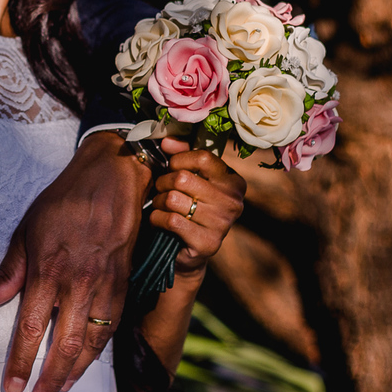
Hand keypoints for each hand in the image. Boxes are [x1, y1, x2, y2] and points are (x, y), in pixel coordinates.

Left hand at [0, 130, 150, 391]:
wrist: (112, 178)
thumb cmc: (65, 200)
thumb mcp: (26, 231)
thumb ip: (7, 273)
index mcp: (48, 269)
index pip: (30, 328)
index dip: (20, 362)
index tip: (11, 386)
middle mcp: (78, 282)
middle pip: (64, 344)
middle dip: (50, 379)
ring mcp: (104, 285)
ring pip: (92, 341)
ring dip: (76, 371)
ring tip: (61, 388)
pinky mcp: (123, 283)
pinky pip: (112, 326)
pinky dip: (100, 349)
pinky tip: (89, 360)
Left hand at [151, 141, 245, 275]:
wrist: (187, 251)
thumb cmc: (188, 205)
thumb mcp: (190, 176)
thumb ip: (182, 154)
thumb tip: (167, 140)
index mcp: (234, 182)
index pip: (202, 157)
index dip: (178, 160)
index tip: (172, 168)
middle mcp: (234, 203)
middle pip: (183, 178)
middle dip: (163, 183)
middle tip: (162, 191)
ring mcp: (223, 225)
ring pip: (173, 199)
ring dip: (158, 202)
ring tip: (162, 207)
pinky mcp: (207, 243)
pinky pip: (170, 220)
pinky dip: (157, 219)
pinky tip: (160, 221)